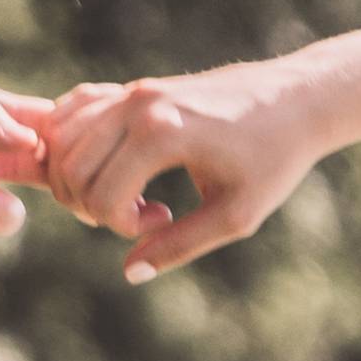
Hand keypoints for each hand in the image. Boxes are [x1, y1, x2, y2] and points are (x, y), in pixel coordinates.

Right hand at [42, 59, 329, 279]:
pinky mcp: (133, 88)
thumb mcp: (235, 215)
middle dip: (89, 205)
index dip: (120, 226)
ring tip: (123, 192)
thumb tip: (130, 272)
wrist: (297, 100)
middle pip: (71, 168)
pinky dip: (71, 144)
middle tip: (137, 214)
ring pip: (62, 140)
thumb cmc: (274, 159)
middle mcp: (137, 106)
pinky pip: (72, 113)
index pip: (101, 196)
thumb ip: (179, 246)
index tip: (162, 221)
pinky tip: (107, 166)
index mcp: (162, 134)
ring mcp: (132, 92)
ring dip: (76, 178)